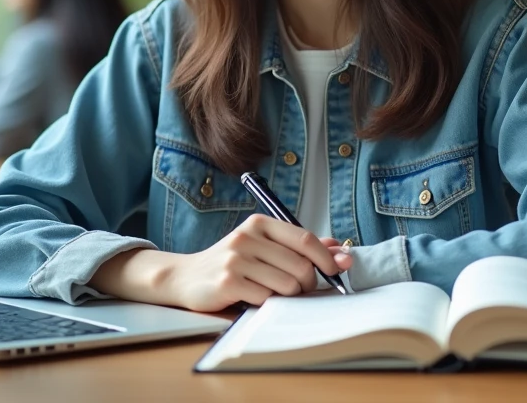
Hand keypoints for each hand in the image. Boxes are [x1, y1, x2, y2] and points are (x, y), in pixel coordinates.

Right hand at [162, 215, 351, 311]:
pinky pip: (265, 298)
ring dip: (288, 296)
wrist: (186, 277)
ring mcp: (236, 259)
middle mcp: (247, 237)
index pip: (304, 239)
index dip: (326, 258)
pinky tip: (254, 298)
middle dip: (309, 283)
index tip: (337, 270)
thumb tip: (341, 250)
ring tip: (274, 293)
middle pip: (299, 266)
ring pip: (286, 285)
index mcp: (259, 223)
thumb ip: (300, 247)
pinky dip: (267, 303)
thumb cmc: (232, 262)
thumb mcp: (264, 246)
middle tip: (302, 289)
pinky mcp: (228, 282)